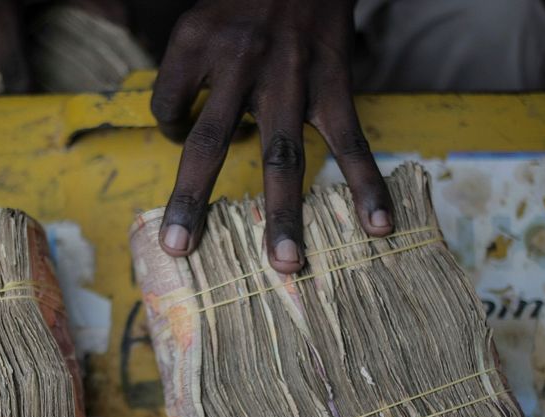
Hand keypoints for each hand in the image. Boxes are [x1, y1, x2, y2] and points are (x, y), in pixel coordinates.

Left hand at [152, 0, 392, 272]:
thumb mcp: (200, 20)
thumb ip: (184, 74)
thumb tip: (181, 132)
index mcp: (196, 41)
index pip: (166, 106)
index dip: (170, 125)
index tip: (183, 126)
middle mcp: (240, 61)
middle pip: (209, 142)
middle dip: (193, 200)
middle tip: (180, 247)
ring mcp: (291, 78)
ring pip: (282, 155)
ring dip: (284, 213)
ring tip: (284, 264)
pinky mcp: (335, 85)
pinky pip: (351, 140)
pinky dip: (366, 183)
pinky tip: (379, 225)